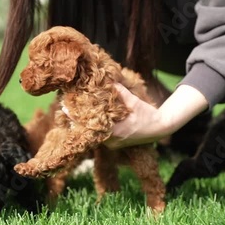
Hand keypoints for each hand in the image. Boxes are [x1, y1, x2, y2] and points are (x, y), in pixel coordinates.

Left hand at [62, 84, 208, 149]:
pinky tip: (85, 119)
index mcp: (117, 131)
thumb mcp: (135, 102)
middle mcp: (113, 141)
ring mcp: (113, 144)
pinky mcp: (114, 145)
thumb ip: (120, 92)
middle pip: (89, 131)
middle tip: (64, 107)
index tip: (64, 108)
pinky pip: (99, 137)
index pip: (91, 125)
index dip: (77, 117)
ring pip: (93, 135)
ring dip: (84, 124)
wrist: (160, 128)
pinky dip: (92, 128)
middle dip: (77, 119)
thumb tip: (109, 80)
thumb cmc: (148, 114)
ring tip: (70, 112)